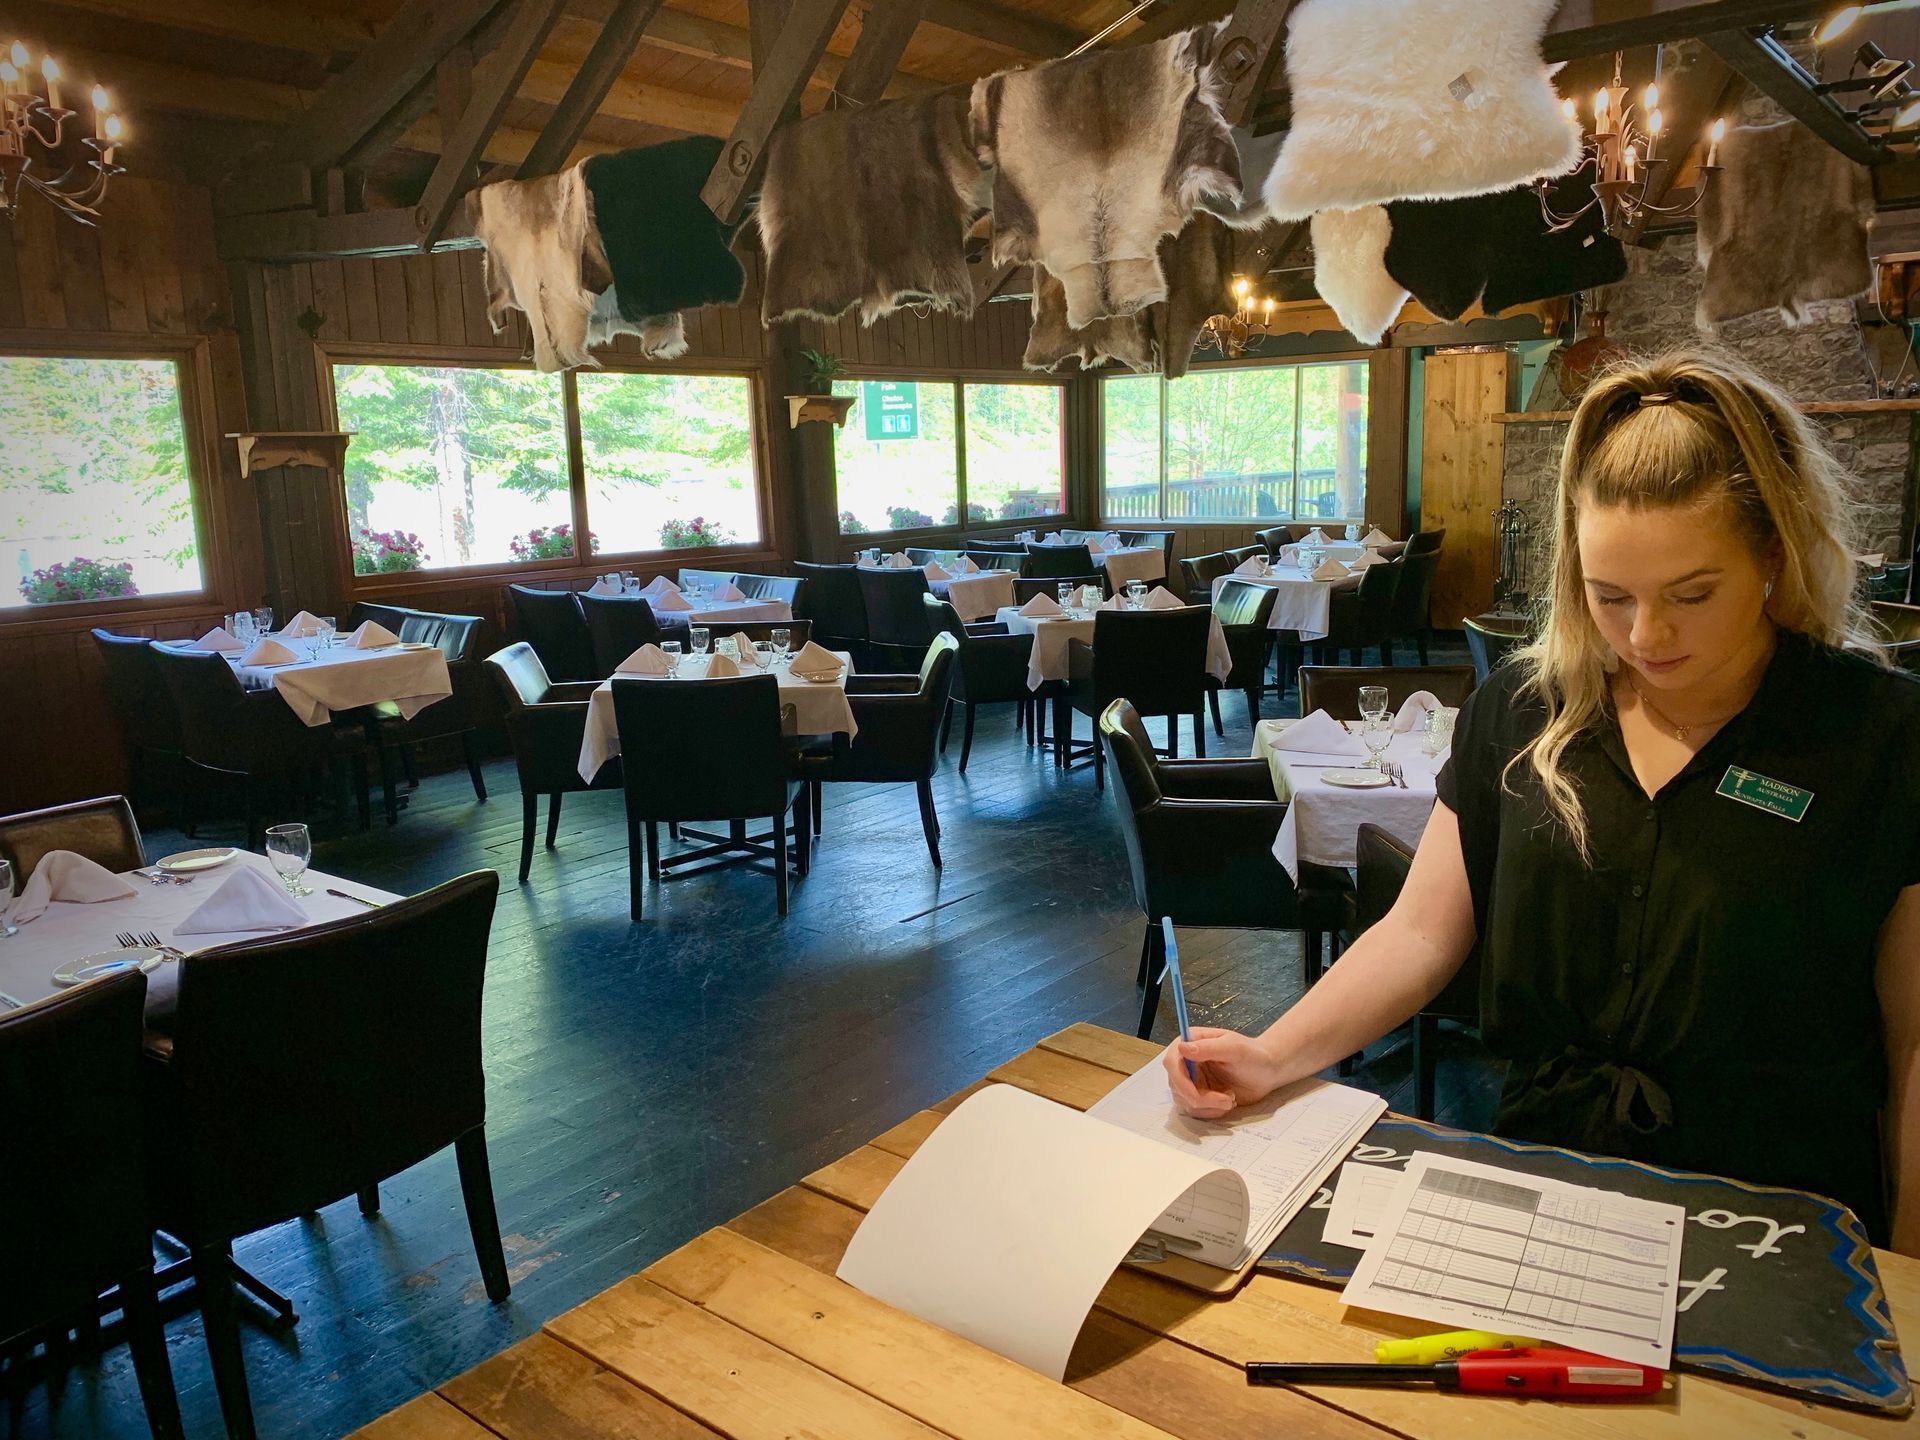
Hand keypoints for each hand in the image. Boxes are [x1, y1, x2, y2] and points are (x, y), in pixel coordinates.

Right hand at [1162, 1027, 1284, 1118]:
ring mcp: (1191, 1080)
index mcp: (1191, 1042)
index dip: (1179, 1079)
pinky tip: (1227, 1101)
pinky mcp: (1198, 1095)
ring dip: (1208, 1106)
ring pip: (1184, 1100)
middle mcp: (1186, 1061)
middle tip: (1225, 1100)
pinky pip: (1194, 1110)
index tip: (1195, 1093)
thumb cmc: (1253, 1055)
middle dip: (1199, 1098)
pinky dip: (1211, 1111)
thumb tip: (1182, 1048)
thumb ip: (1209, 1048)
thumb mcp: (1234, 1048)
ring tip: (1230, 1099)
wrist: (1267, 1072)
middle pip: (1176, 1085)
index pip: (1172, 1061)